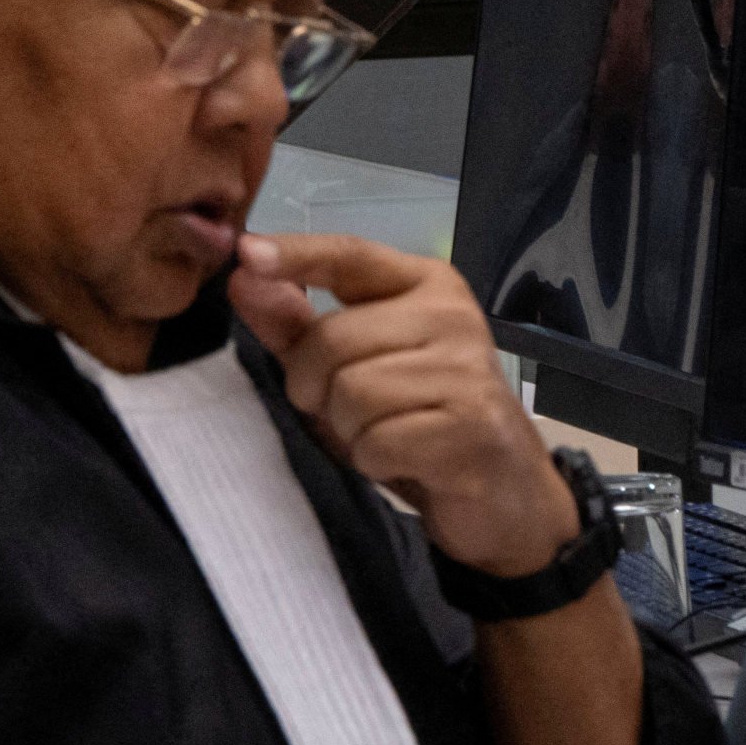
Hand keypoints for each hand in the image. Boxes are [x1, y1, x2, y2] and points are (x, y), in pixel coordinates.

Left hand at [231, 231, 581, 577]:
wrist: (502, 490)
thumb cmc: (419, 419)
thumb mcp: (352, 369)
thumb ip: (296, 325)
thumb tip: (243, 277)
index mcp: (425, 286)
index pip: (349, 256)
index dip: (296, 254)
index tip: (247, 254)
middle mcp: (451, 315)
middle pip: (331, 339)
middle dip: (316, 388)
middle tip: (348, 413)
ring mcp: (466, 369)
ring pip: (351, 393)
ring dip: (349, 430)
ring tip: (384, 436)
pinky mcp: (469, 426)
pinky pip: (378, 441)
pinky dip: (375, 460)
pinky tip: (406, 460)